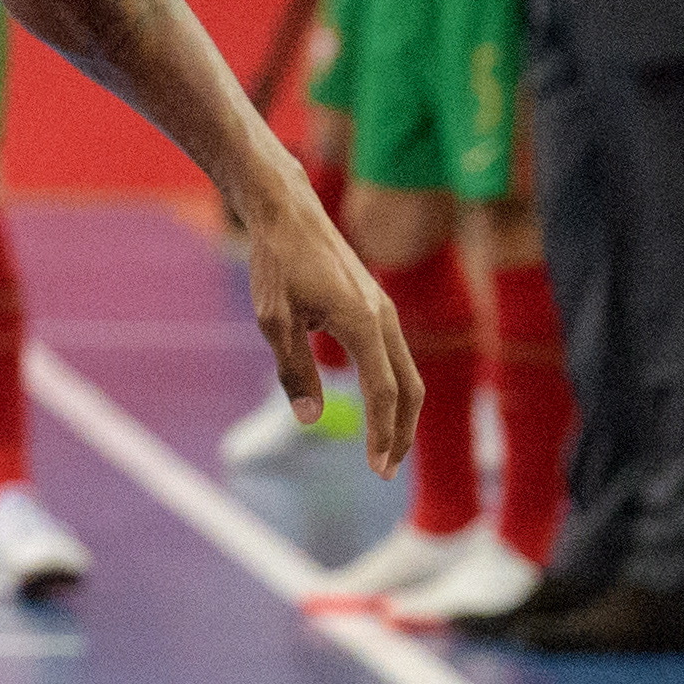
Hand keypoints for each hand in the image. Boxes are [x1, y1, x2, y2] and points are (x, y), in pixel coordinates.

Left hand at [232, 164, 420, 476]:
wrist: (288, 213)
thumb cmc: (277, 264)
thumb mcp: (274, 321)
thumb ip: (293, 370)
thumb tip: (309, 417)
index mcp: (362, 322)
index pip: (383, 392)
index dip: (383, 434)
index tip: (378, 469)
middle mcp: (383, 316)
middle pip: (409, 388)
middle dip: (401, 432)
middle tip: (386, 470)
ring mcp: (383, 310)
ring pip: (406, 372)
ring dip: (400, 413)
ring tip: (385, 449)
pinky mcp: (375, 306)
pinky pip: (394, 356)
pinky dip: (393, 388)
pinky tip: (376, 408)